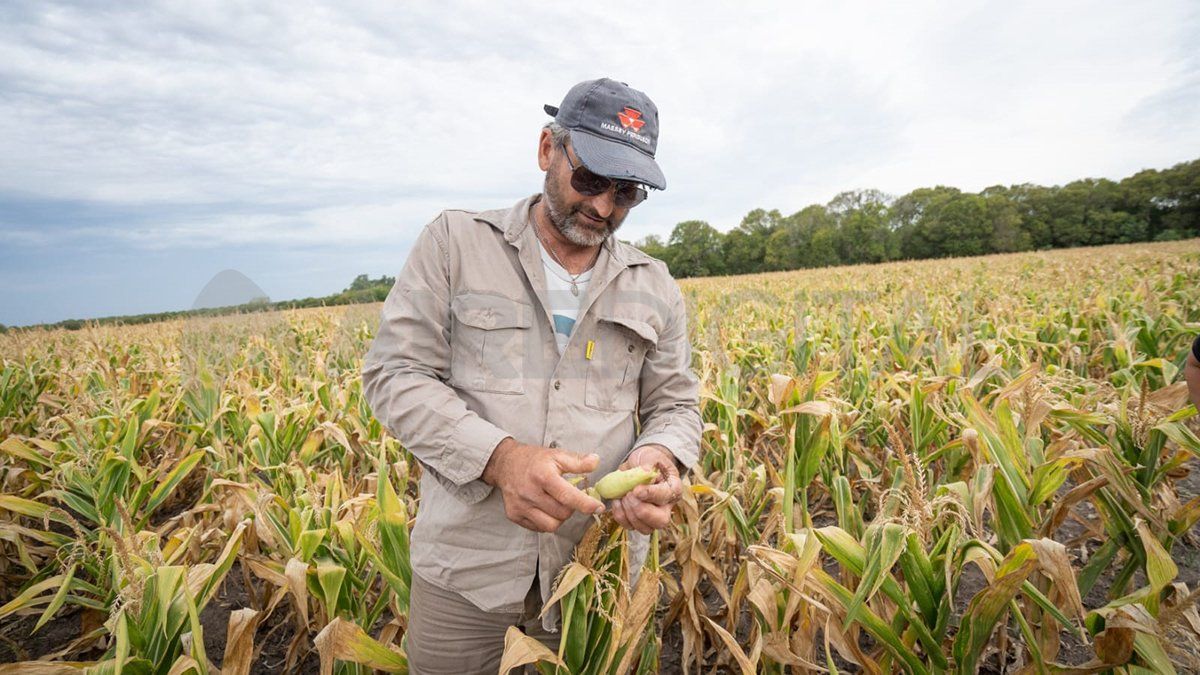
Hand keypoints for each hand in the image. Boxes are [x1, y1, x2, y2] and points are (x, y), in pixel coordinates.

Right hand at [481, 437, 605, 531]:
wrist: (505, 463)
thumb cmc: (535, 460)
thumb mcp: (557, 455)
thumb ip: (578, 461)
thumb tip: (597, 461)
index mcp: (543, 476)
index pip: (567, 496)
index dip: (586, 504)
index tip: (599, 508)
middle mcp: (530, 492)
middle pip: (562, 514)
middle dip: (571, 508)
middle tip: (568, 497)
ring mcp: (520, 506)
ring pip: (551, 525)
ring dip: (559, 517)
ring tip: (556, 503)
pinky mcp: (514, 515)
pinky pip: (538, 528)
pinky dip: (546, 521)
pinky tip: (544, 508)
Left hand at [611, 444, 682, 534]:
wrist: (640, 465)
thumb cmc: (649, 460)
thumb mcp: (650, 457)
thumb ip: (648, 464)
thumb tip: (644, 472)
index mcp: (674, 488)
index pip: (666, 496)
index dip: (650, 495)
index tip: (636, 490)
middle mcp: (666, 507)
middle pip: (660, 521)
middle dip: (641, 511)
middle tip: (629, 495)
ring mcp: (653, 517)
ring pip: (645, 528)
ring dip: (629, 514)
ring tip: (623, 496)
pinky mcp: (638, 521)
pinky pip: (629, 526)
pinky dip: (620, 515)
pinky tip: (617, 501)